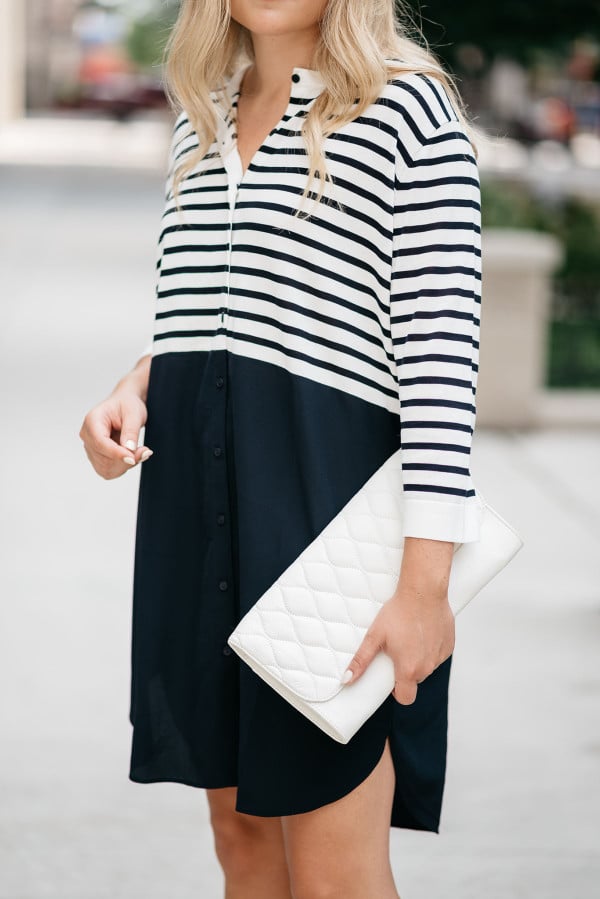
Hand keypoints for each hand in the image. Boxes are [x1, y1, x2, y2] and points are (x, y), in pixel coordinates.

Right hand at [79, 363, 152, 478]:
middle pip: (103, 460)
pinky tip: (132, 456)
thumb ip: (131, 431)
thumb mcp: (134, 413)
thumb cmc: (127, 405)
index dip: (117, 453)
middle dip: (126, 460)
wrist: (125, 406)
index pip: (100, 443)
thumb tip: (129, 450)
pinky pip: (108, 471)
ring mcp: (90, 448)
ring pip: (106, 469)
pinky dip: (123, 467)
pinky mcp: (97, 457)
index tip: (133, 458)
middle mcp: (87, 435)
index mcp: (92, 421)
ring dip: (125, 465)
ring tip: (140, 452)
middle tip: (145, 451)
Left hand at [341, 537, 455, 704]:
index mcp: (409, 669)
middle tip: (398, 649)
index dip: (397, 690)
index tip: (392, 676)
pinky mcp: (449, 646)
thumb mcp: (375, 636)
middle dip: (406, 670)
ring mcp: (440, 657)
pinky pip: (438, 654)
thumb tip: (346, 680)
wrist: (423, 591)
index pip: (405, 698)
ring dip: (419, 658)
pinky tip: (423, 632)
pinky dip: (430, 648)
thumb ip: (361, 661)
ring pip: (427, 666)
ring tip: (410, 637)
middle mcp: (427, 667)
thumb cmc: (399, 612)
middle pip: (415, 680)